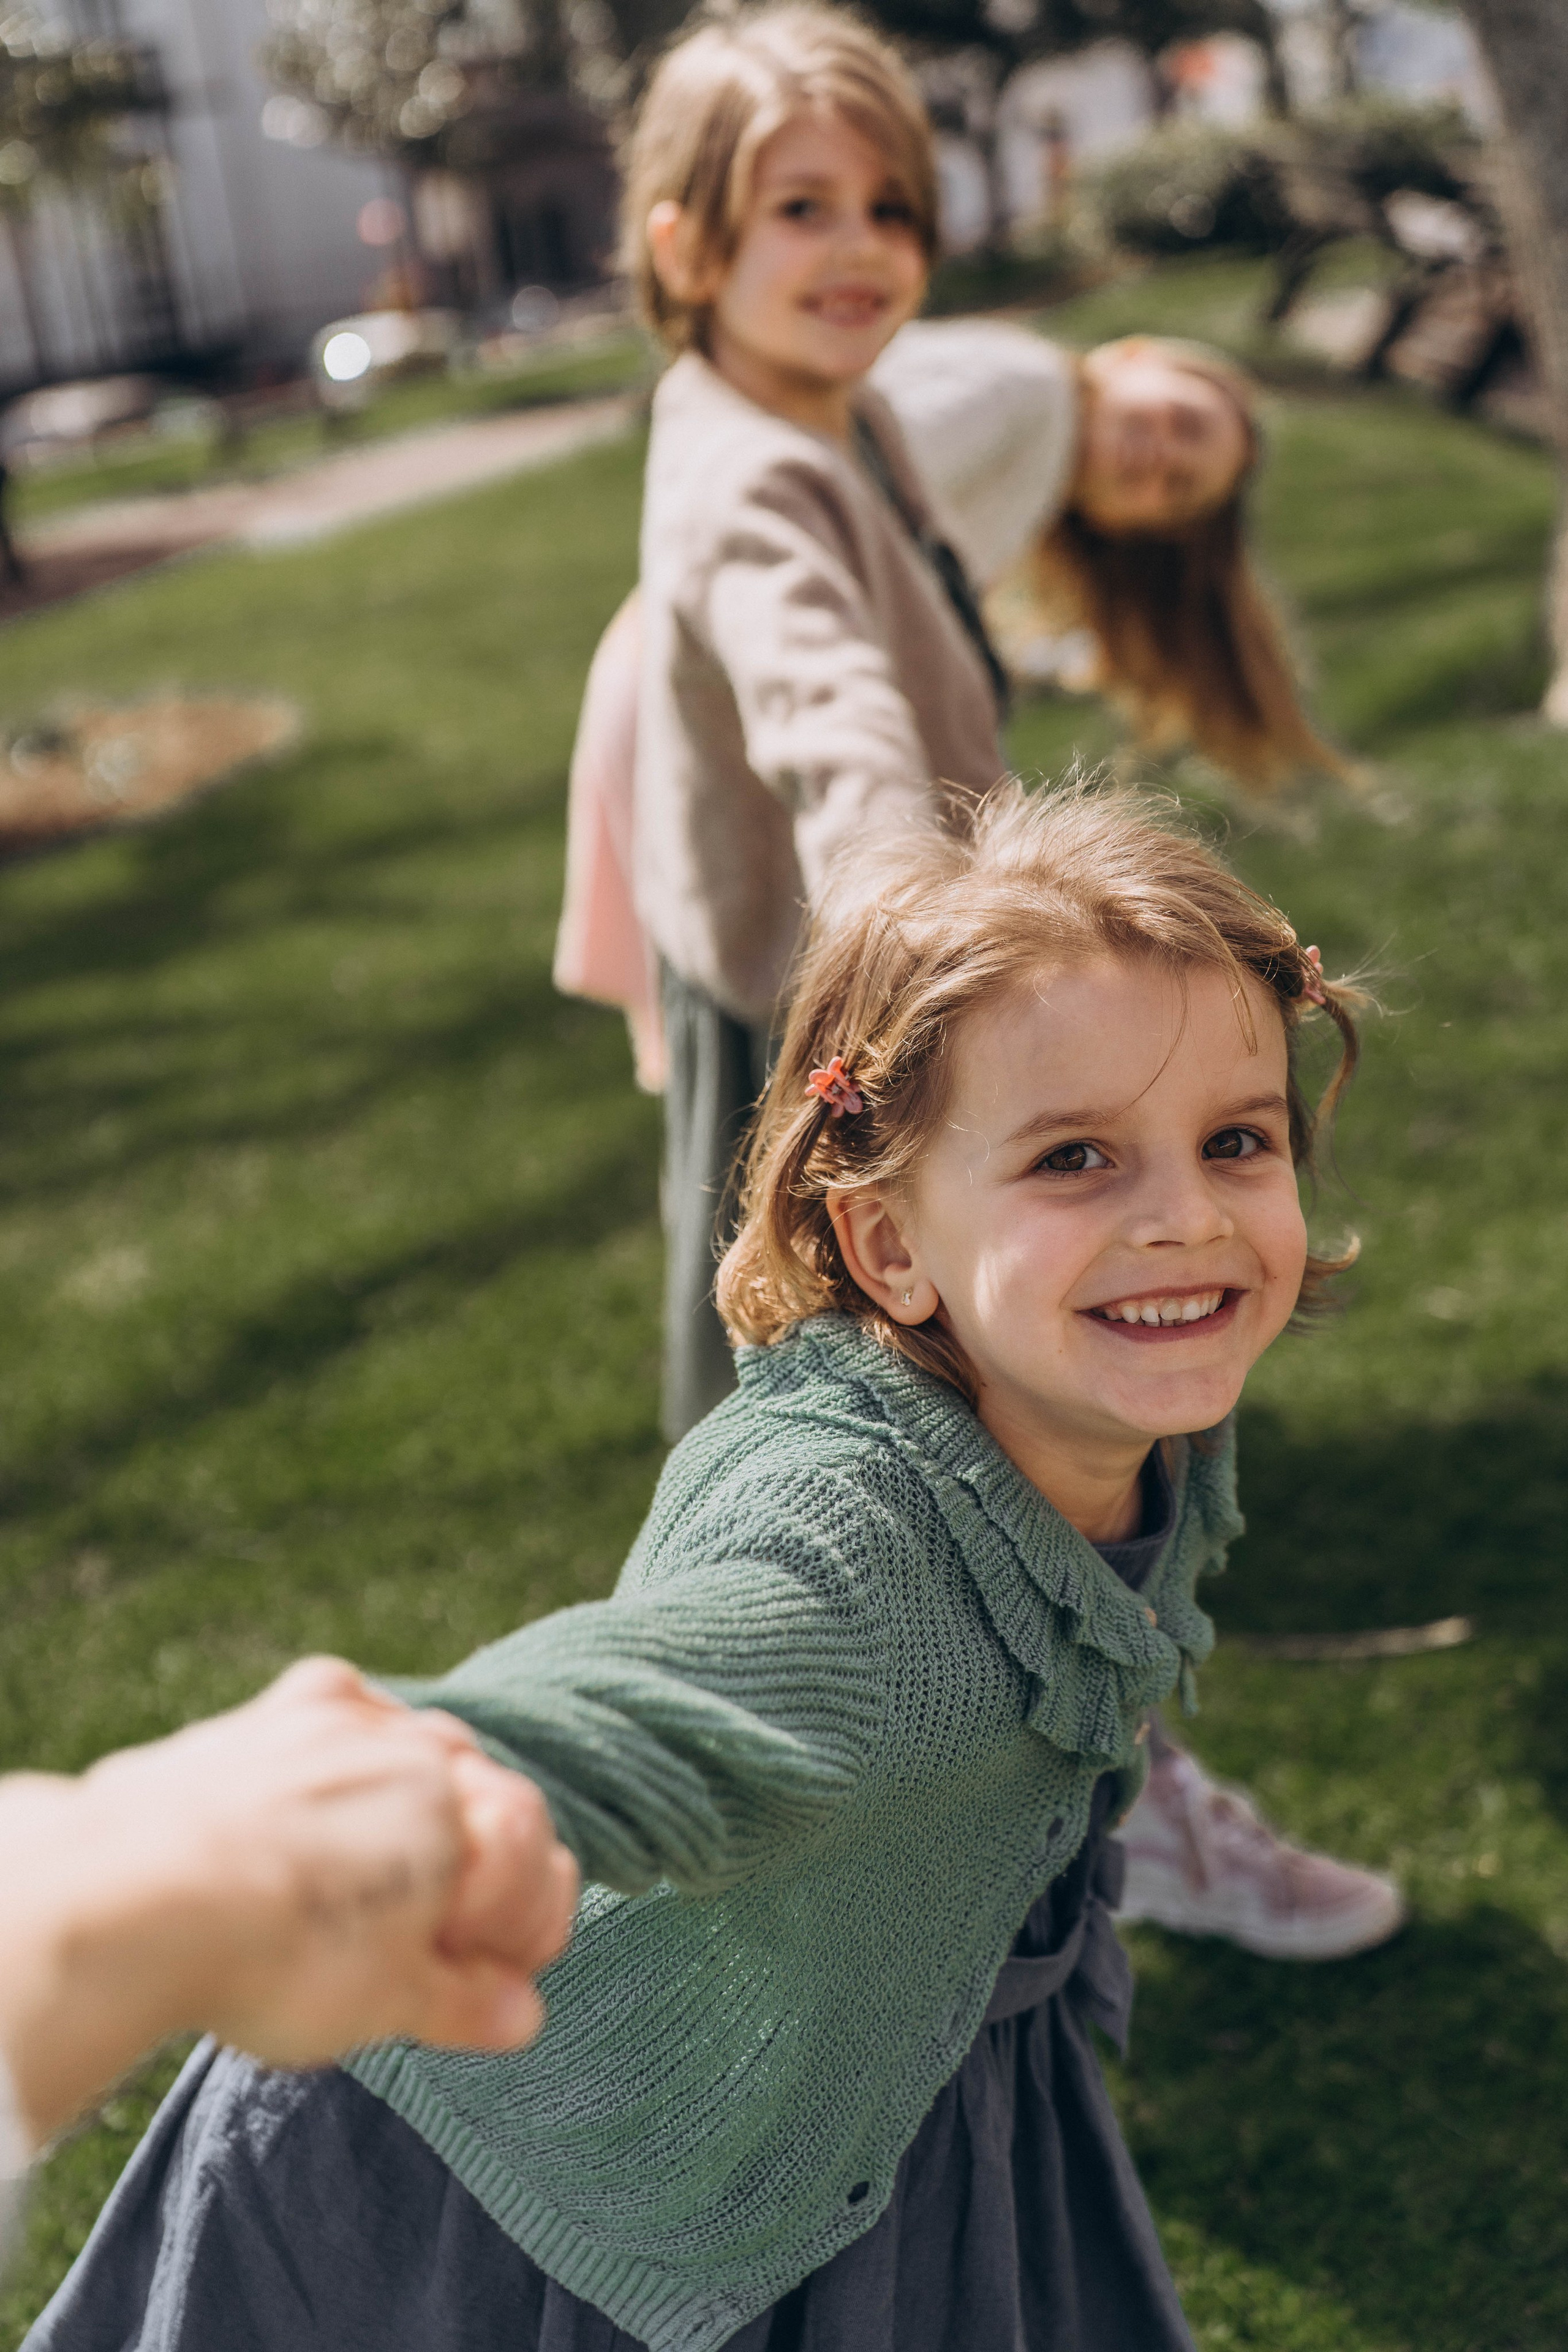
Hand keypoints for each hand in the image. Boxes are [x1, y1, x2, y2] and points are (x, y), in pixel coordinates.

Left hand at [0, 1658, 578, 2145]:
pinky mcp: (266, 1717)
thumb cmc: (272, 1955)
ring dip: (411, 1808)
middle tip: (443, 1941)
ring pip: (409, 1750)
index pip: (532, 1853)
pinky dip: (344, 1757)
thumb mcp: (385, 2002)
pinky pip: (336, 1719)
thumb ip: (465, 2000)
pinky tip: (320, 1798)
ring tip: (374, 1881)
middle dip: (476, 1863)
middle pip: (479, 1793)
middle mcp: (407, 1746)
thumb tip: (521, 2013)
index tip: (505, 1978)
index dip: (528, 1924)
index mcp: (457, 1810)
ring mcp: (332, 1722)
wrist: (128, 1898)